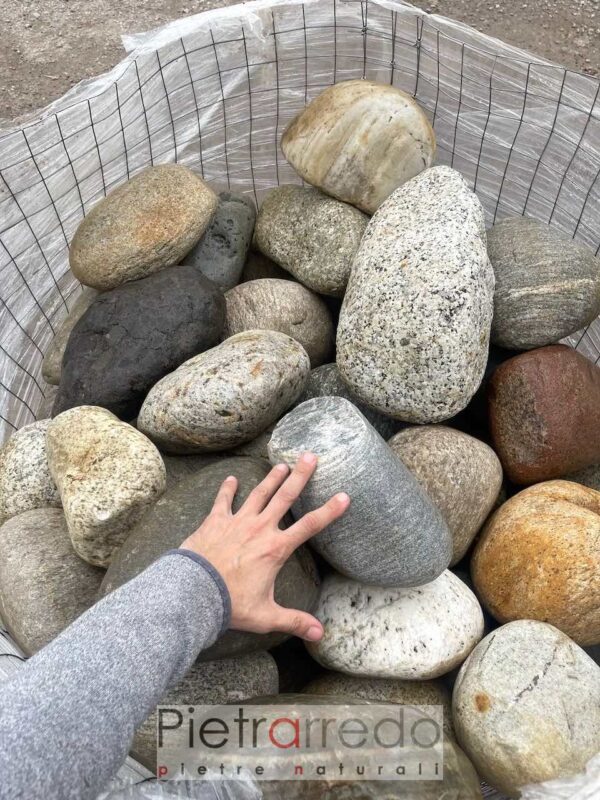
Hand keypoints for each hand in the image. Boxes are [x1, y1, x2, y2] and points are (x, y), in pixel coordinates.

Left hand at [179, 452, 349, 641]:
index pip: (310, 526)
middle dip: (300, 476)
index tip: (344, 496)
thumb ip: (294, 621)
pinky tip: (231, 479)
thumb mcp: (266, 615)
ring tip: (281, 464)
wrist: (194, 592)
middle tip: (310, 456)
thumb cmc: (230, 604)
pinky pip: (223, 501)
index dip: (329, 511)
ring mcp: (237, 522)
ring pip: (258, 493)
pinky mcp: (215, 521)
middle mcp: (259, 529)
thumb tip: (319, 634)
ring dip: (271, 478)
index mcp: (276, 548)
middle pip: (285, 497)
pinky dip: (227, 489)